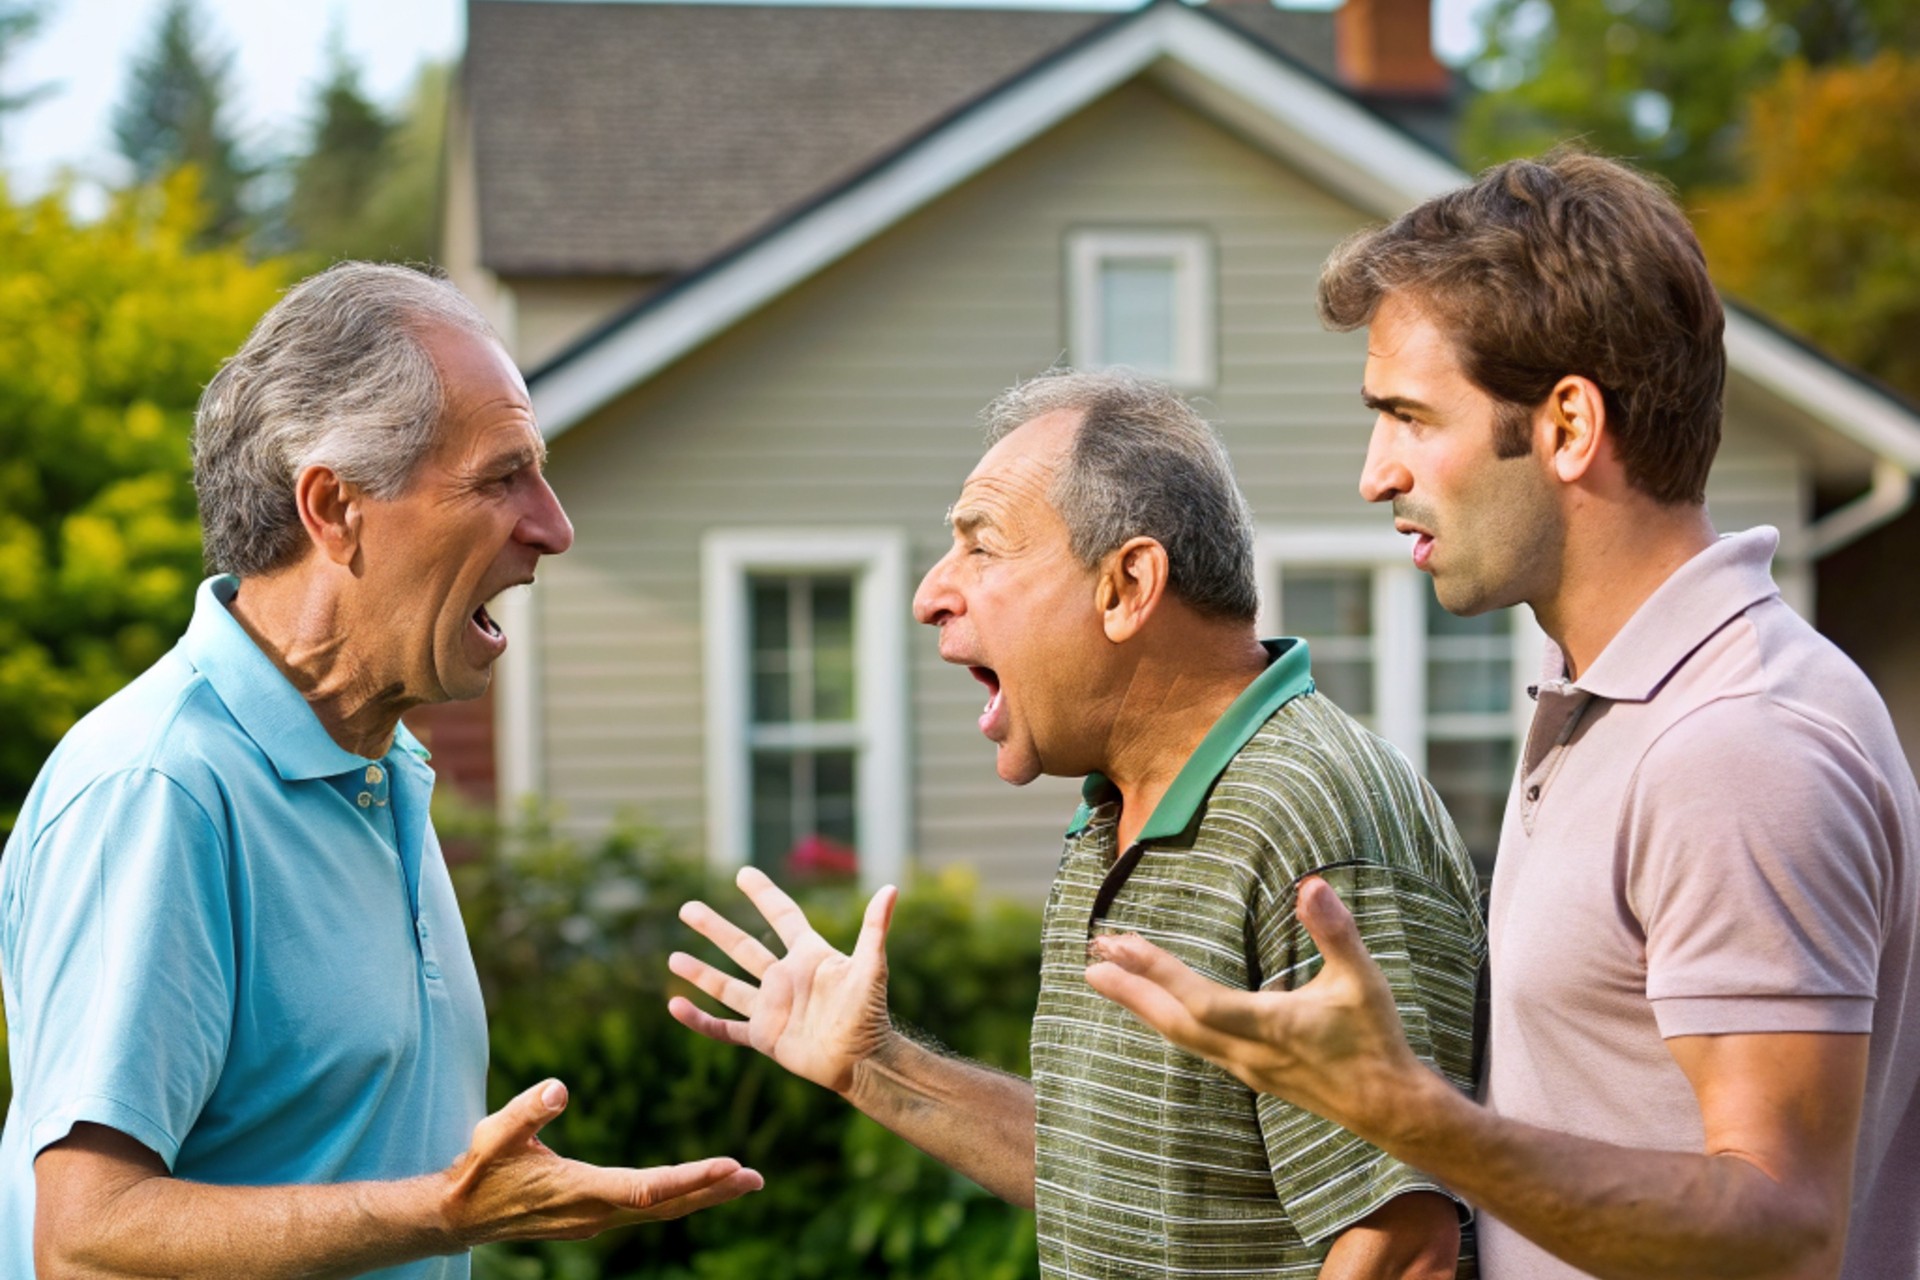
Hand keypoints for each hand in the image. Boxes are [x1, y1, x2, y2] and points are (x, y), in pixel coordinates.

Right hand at [442, 1078, 762, 1245]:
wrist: (457, 1215)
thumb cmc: (477, 1170)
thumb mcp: (494, 1134)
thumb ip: (527, 1111)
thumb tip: (559, 1087)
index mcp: (579, 1191)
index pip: (647, 1187)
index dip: (691, 1178)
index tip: (729, 1165)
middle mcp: (595, 1213)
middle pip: (666, 1204)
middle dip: (712, 1191)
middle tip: (755, 1178)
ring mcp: (595, 1219)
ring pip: (660, 1210)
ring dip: (702, 1196)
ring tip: (743, 1182)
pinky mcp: (592, 1216)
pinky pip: (647, 1209)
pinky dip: (678, 1198)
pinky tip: (698, 1187)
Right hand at [669, 866, 897, 1094]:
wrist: (862, 1061)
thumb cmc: (869, 1013)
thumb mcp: (870, 967)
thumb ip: (874, 928)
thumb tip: (891, 889)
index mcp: (809, 956)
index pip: (783, 916)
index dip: (764, 895)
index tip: (743, 874)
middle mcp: (785, 978)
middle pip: (742, 947)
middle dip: (715, 928)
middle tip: (687, 908)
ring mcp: (771, 1007)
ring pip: (727, 985)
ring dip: (700, 972)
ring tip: (672, 956)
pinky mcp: (762, 1036)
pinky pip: (724, 1027)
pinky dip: (699, 1019)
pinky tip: (676, 1006)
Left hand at [1084, 875, 1431, 1142]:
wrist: (1389, 1107)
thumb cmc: (1376, 1041)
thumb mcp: (1363, 981)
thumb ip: (1337, 932)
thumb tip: (1312, 885)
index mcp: (1270, 1028)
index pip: (1199, 1001)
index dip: (1157, 973)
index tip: (1121, 944)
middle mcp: (1247, 1053)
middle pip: (1173, 1023)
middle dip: (1129, 991)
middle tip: (1090, 961)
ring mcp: (1245, 1067)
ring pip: (1179, 1036)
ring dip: (1141, 1005)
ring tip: (1106, 978)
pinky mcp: (1250, 1072)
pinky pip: (1194, 1044)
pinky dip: (1166, 1019)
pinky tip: (1156, 1007)